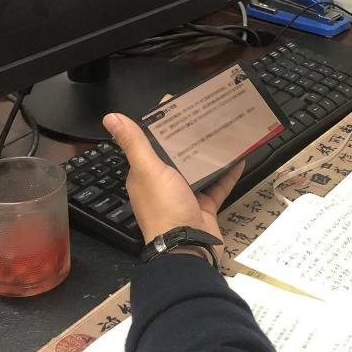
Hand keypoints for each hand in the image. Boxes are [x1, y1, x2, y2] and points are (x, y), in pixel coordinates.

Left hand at [102, 112, 242, 243]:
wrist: (188, 249)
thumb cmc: (165, 210)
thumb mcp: (149, 171)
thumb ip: (134, 144)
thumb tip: (111, 117)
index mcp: (146, 174)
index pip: (152, 141)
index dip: (164, 122)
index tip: (179, 102)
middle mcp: (164, 184)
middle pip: (178, 153)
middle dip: (192, 134)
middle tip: (208, 112)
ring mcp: (185, 196)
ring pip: (199, 167)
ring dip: (211, 151)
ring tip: (225, 129)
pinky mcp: (205, 206)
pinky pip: (218, 184)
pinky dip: (228, 172)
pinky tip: (240, 156)